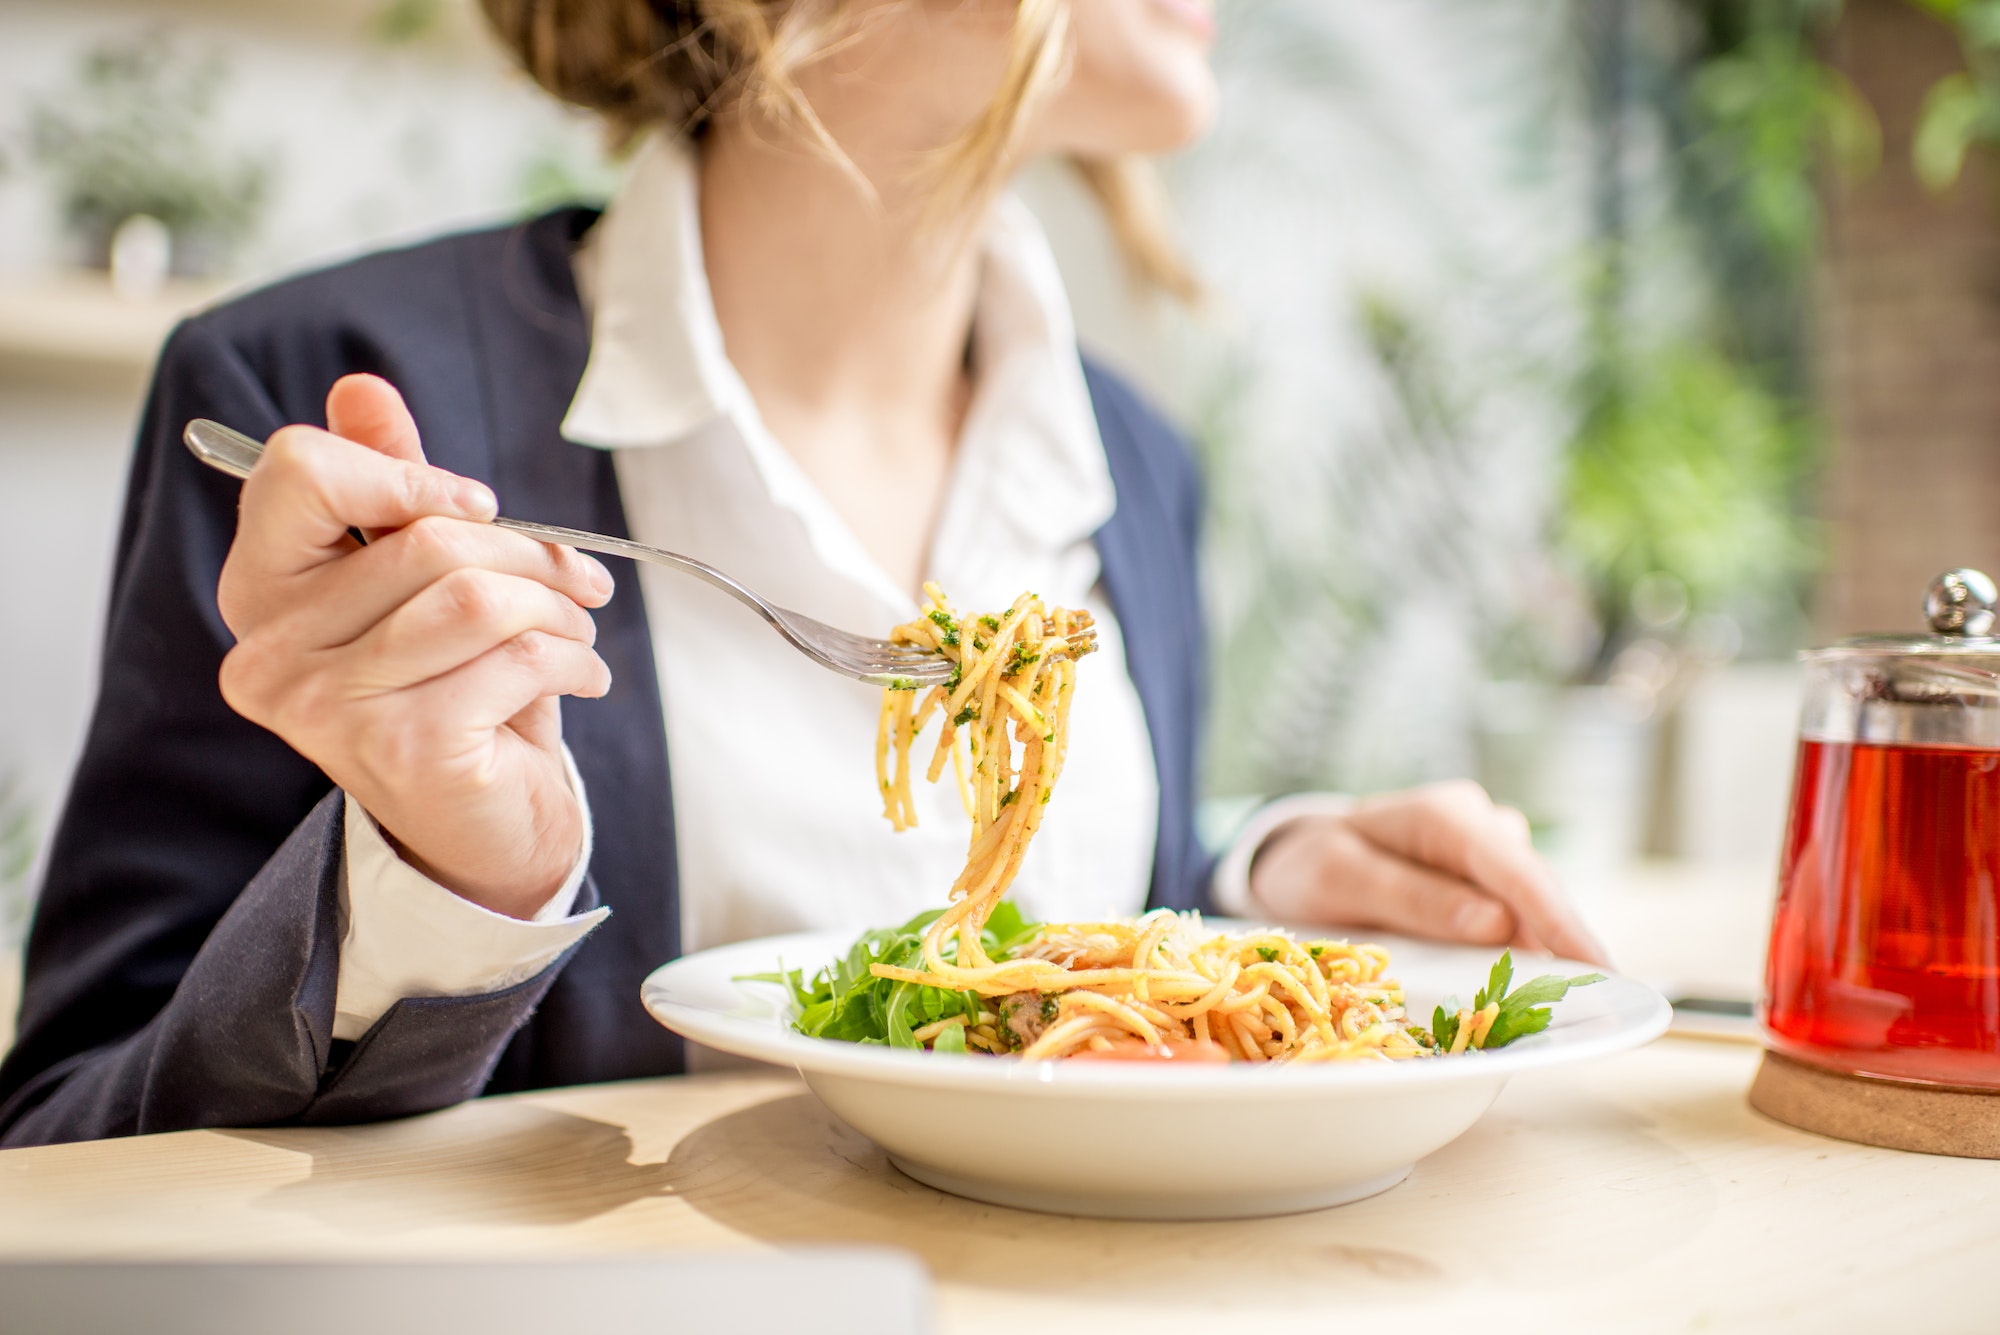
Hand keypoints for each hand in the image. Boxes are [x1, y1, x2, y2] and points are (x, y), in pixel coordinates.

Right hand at [215, 374, 614, 918]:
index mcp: (260, 588)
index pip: (300, 472)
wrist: (477, 835)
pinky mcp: (405, 748)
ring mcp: (329, 705)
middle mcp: (272, 649)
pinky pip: (514, 658)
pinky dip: (572, 660)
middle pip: (423, 536)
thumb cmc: (450, 692)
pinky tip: (584, 677)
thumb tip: (362, 387)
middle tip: (577, 579)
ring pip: (475, 595)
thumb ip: (388, 484)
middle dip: (528, 550)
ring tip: (579, 630)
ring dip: (556, 606)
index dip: (407, 473)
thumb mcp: (419, 581)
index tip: (481, 506)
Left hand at [1247, 780, 1608, 966]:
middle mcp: (1477, 824)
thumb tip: (1495, 923)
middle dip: (1564, 943)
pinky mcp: (1484, 880)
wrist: (1295, 858)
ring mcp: (1485, 851)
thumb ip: (1413, 898)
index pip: (1514, 869)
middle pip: (1535, 888)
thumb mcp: (1340, 879)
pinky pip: (1515, 915)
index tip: (1597, 967)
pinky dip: (1522, 950)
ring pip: (1531, 904)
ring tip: (1561, 1002)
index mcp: (1443, 816)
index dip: (1558, 920)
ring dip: (1544, 950)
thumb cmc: (1311, 867)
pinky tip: (1528, 985)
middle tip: (1594, 1003)